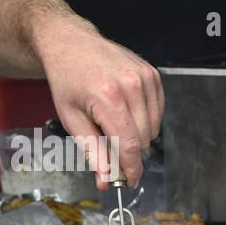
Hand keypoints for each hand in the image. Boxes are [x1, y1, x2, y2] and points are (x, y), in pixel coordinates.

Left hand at [34, 17, 163, 187]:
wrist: (71, 43)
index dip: (131, 169)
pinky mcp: (153, 74)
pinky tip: (125, 111)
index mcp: (108, 98)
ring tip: (113, 122)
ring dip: (137, 135)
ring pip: (153, 128)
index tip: (129, 182)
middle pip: (143, 140)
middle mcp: (131, 85)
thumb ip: (92, 151)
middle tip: (110, 149)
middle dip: (129, 152)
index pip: (130, 145)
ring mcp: (145, 77)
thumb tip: (106, 180)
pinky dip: (145, 119)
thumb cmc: (67, 80)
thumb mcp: (71, 119)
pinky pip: (158, 111)